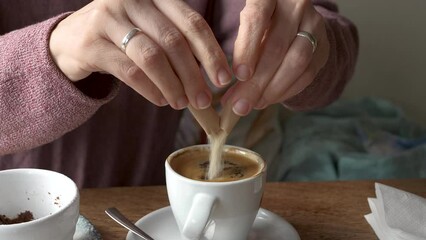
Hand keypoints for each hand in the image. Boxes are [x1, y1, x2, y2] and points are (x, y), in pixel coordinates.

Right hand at [49, 0, 231, 109]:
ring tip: (182, 103)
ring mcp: (107, 18)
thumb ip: (178, 43)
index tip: (224, 78)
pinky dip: (150, 89)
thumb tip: (212, 75)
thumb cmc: (122, 37)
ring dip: (173, 85)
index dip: (211, 52)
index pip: (191, 22)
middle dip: (194, 75)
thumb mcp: (151, 30)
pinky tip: (161, 100)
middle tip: (204, 99)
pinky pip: (129, 71)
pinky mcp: (90, 43)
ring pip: (152, 57)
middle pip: (173, 41)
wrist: (70, 40)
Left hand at [223, 0, 329, 115]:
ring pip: (296, 62)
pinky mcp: (324, 46)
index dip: (248, 48)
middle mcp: (296, 6)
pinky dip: (286, 91)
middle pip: (277, 47)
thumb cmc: (261, 22)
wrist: (295, 18)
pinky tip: (268, 100)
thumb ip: (240, 47)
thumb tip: (227, 88)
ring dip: (272, 90)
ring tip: (253, 104)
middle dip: (257, 81)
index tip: (239, 75)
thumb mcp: (247, 24)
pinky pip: (307, 74)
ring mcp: (314, 26)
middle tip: (240, 104)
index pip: (258, 18)